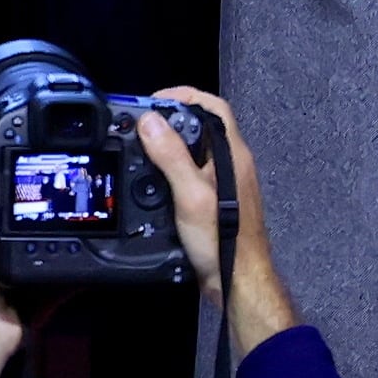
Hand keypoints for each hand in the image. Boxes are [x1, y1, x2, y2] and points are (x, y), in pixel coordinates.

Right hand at [132, 86, 296, 357]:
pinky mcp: (216, 200)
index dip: (183, 96)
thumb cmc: (222, 240)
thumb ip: (172, 156)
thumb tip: (150, 120)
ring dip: (168, 145)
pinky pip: (192, 172)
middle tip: (140, 125)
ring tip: (141, 148)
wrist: (237, 281)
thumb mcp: (191, 195)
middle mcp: (231, 163)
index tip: (152, 102)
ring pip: (195, 150)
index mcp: (231, 154)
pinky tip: (154, 181)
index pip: (213, 106)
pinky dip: (171, 168)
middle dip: (169, 119)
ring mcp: (225, 183)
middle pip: (200, 125)